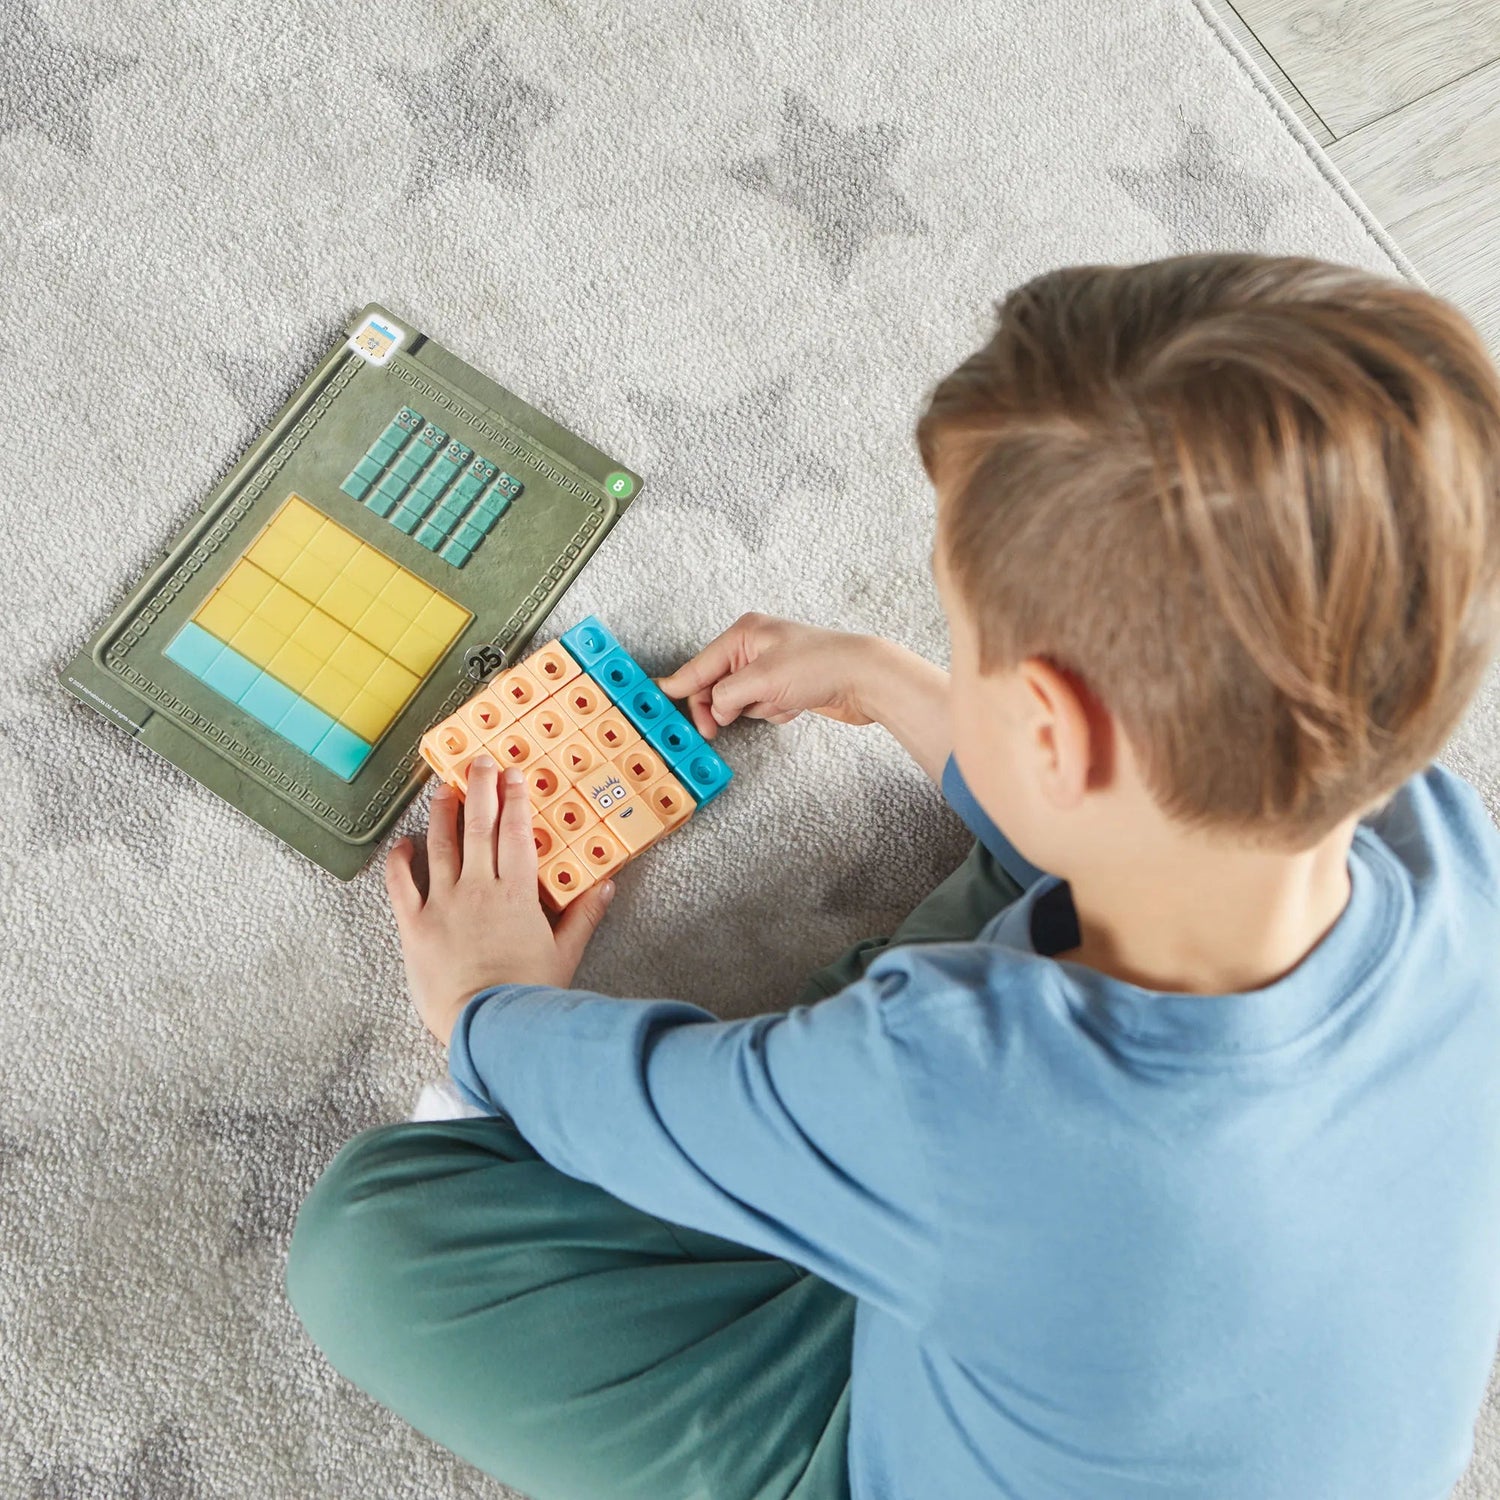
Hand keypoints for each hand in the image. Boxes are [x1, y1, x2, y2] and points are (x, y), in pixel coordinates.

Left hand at [385, 757, 614, 1045]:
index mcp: (516, 892)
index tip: (513, 775)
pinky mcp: (415, 925)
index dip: (515, 799)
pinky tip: (403, 843)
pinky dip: (400, 860)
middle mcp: (478, 888)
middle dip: (480, 789)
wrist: (488, 1025)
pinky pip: (401, 884)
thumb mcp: (565, 954)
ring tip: (444, 788)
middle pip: (478, 827)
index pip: (515, 833)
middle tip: (479, 761)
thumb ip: (584, 916)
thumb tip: (607, 885)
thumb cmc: (530, 992)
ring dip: (443, 813)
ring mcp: (443, 903)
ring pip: (441, 845)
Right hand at [656, 612, 884, 738]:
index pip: (701, 664)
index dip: (679, 684)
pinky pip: (764, 707)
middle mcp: (755, 646)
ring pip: (741, 700)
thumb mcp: (761, 681)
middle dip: (722, 706)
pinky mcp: (787, 686)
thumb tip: (712, 709)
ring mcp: (771, 667)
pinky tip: (795, 705)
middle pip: (717, 684)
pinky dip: (775, 712)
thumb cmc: (818, 667)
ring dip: (756, 709)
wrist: (866, 679)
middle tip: (712, 730)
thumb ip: (726, 695)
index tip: (656, 698)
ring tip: (780, 702)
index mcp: (745, 633)